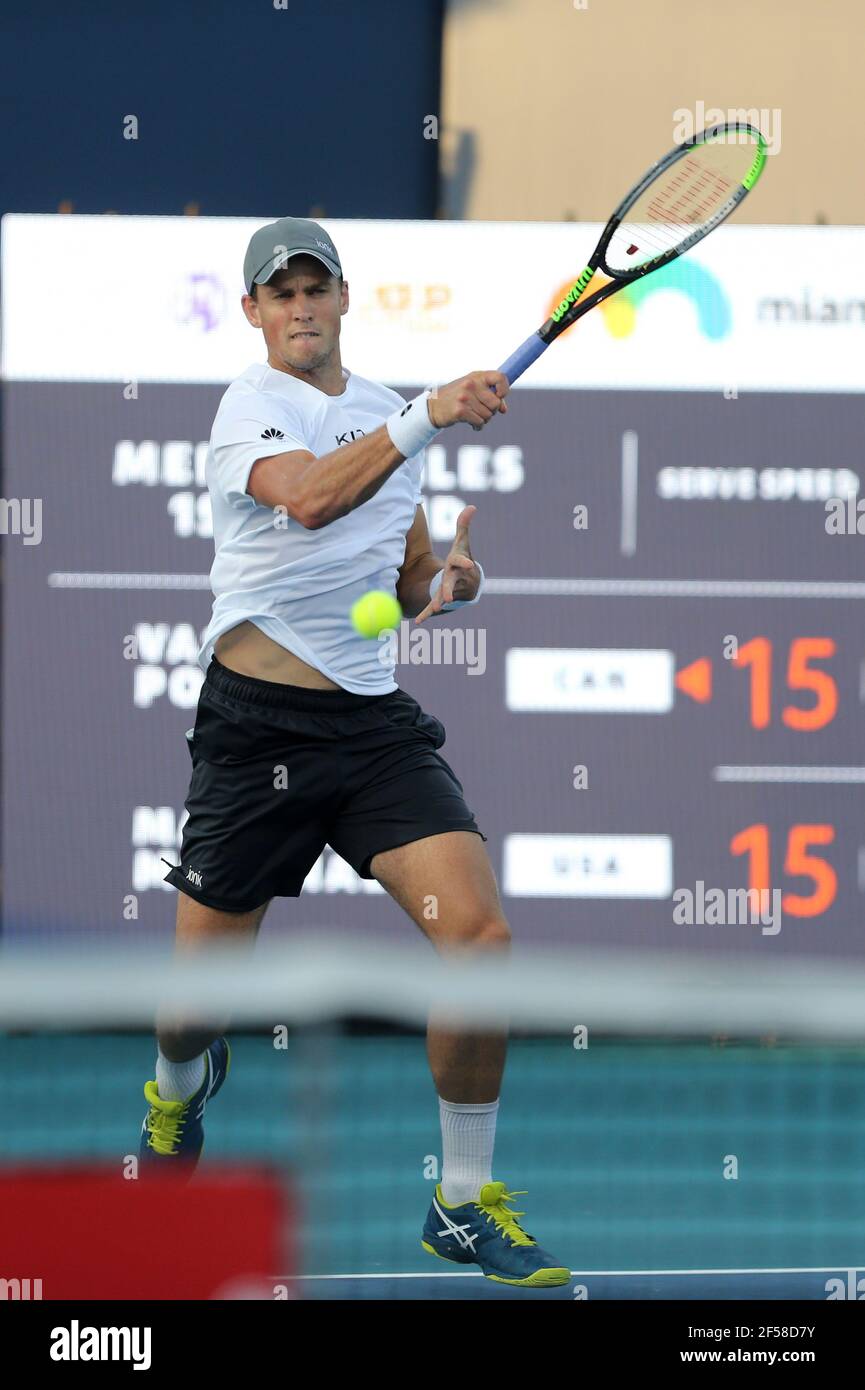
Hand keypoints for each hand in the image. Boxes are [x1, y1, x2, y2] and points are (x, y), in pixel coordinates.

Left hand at [414, 506, 480, 623]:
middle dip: (450, 589)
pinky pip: (432, 607)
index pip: (462, 561)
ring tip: (437, 607)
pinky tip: (419, 621)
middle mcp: (455, 579)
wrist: (469, 584)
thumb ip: (463, 526)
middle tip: (449, 596)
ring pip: (443, 596)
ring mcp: (449, 591)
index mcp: (459, 564)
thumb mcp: (462, 543)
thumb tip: (472, 506)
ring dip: (439, 602)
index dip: (464, 562)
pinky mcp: (440, 599)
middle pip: (452, 583)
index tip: (468, 564)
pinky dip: (426, 614)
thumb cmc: (462, 560)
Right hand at [427, 372, 508, 431]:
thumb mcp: (473, 390)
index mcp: (476, 376)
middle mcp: (471, 384)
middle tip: (482, 411)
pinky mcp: (460, 411)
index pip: (500, 377)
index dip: (504, 389)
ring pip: (488, 415)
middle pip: (495, 403)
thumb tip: (503, 410)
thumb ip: (490, 395)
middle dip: (492, 411)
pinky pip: (480, 422)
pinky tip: (472, 424)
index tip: (500, 396)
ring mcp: (465, 397)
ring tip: (473, 416)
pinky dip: (478, 426)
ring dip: (483, 420)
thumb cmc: (456, 398)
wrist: (433, 407)